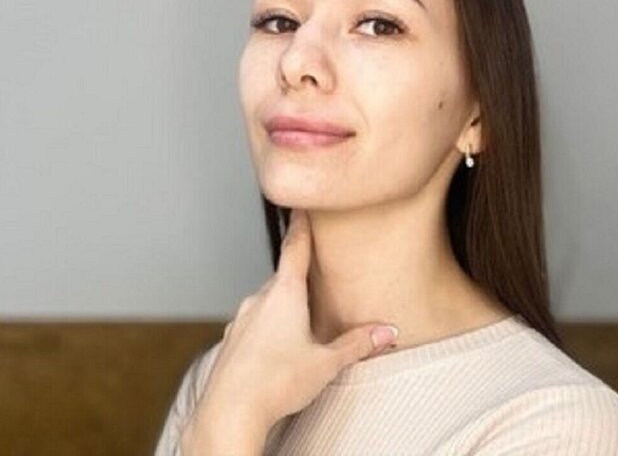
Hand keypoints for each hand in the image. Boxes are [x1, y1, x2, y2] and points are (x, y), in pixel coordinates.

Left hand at [187, 209, 399, 444]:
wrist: (229, 412)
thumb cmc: (276, 383)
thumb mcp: (327, 363)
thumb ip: (357, 344)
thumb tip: (387, 332)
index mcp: (284, 294)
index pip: (295, 247)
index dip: (302, 225)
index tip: (302, 205)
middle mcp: (258, 300)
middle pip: (283, 279)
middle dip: (300, 279)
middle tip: (317, 276)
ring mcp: (240, 321)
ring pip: (267, 304)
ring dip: (284, 308)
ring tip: (302, 325)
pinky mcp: (230, 343)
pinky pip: (253, 326)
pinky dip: (267, 330)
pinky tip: (277, 351)